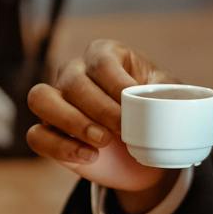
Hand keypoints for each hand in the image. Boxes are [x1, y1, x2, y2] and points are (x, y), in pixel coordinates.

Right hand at [25, 39, 172, 196]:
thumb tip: (175, 99)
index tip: (133, 107)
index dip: (116, 85)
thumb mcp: (169, 99)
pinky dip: (60, 147)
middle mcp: (75, 72)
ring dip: (70, 121)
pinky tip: (89, 157)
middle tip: (121, 130)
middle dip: (99, 108)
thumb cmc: (155, 114)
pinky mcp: (48, 131)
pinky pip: (36, 135)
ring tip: (100, 142)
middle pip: (71, 81)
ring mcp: (57, 101)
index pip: (101, 61)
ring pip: (40, 99)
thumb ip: (171, 94)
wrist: (145, 152)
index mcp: (106, 56)